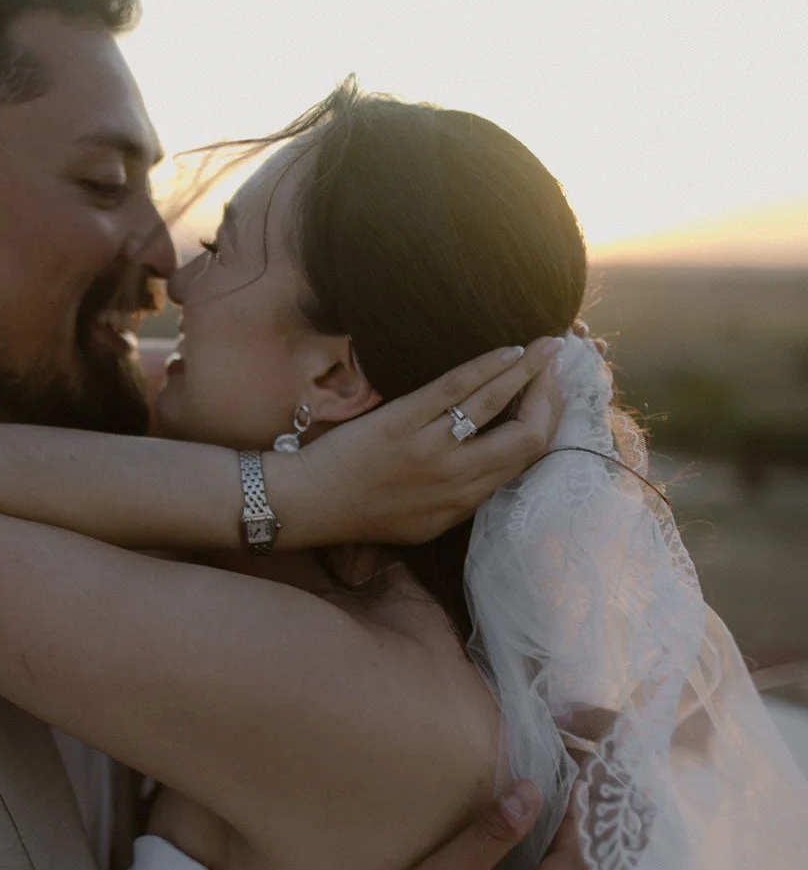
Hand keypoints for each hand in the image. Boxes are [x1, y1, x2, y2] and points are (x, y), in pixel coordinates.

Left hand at [298, 335, 565, 546]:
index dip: (549, 426)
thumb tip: (494, 471)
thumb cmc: (365, 510)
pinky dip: (488, 366)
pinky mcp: (403, 422)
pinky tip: (508, 350)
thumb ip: (463, 498)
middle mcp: (457, 479)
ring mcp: (431, 449)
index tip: (555, 400)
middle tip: (556, 368)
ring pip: (498, 403)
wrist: (313, 502)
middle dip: (551, 397)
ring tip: (546, 347)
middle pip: (527, 436)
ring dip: (529, 370)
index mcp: (465, 504)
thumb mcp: (425, 522)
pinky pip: (457, 387)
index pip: (526, 461)